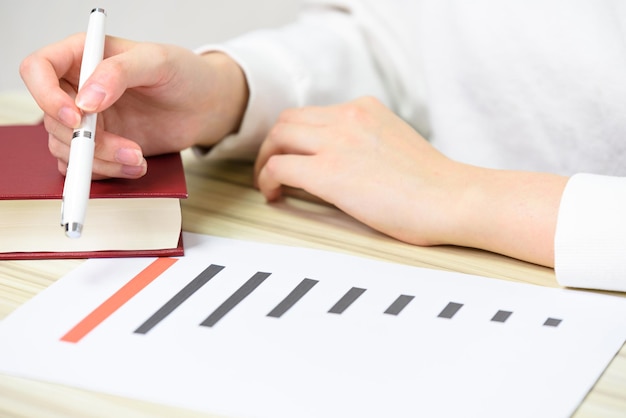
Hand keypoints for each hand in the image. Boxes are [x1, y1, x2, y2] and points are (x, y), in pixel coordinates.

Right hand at [20, 34, 247, 178]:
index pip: (38, 69)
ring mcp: (88, 121)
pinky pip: (84, 167)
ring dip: (100, 161)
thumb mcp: (158, 61)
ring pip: (66, 148)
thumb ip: (119, 72)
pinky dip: (106, 172)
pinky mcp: (101, 146)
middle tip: (128, 148)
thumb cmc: (185, 74)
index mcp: (83, 56)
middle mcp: (78, 88)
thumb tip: (87, 99)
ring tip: (139, 158)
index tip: (76, 118)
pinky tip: (136, 165)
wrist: (206, 106)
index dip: (47, 96)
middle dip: (88, 141)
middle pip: (53, 119)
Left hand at [254, 97, 566, 266]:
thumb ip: (363, 140)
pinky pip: (279, 166)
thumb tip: (336, 159)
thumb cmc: (432, 184)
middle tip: (272, 166)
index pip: (312, 113)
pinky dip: (268, 179)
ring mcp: (338, 141)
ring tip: (269, 182)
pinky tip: (274, 193)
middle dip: (274, 144)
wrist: (454, 199)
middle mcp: (348, 116)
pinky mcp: (330, 171)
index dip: (293, 135)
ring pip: (279, 137)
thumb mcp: (393, 142)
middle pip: (288, 120)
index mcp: (364, 108)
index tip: (290, 153)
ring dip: (267, 159)